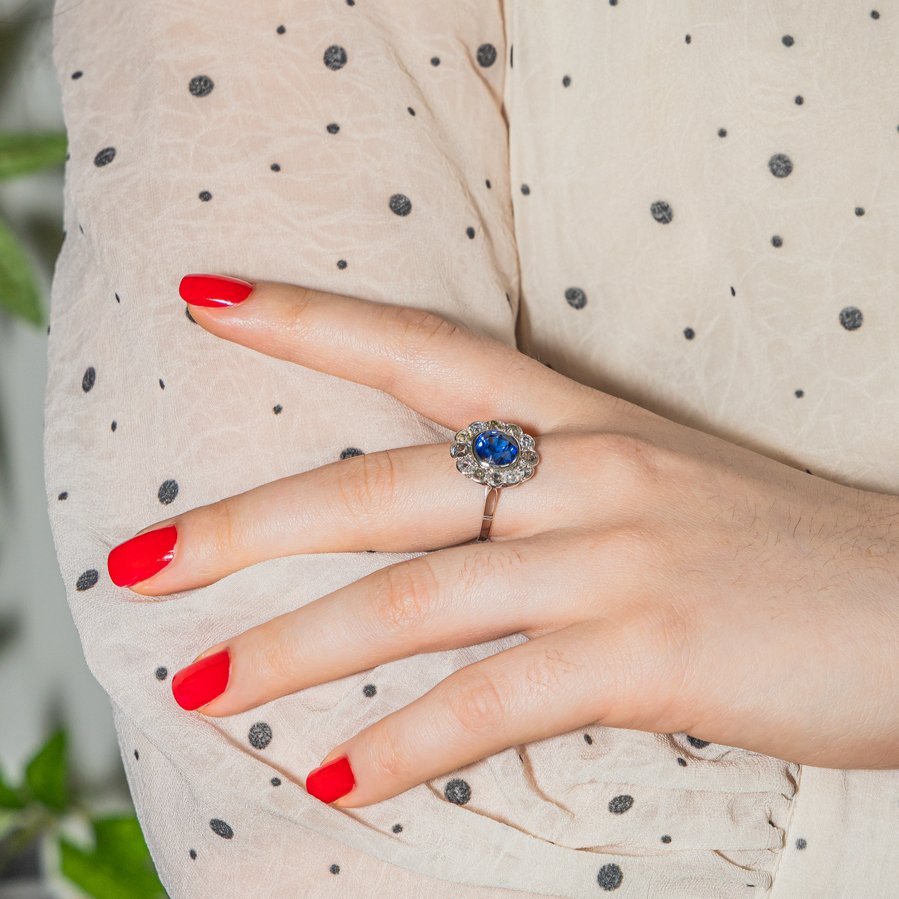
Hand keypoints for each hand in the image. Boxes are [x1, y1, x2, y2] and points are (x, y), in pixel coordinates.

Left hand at [107, 273, 898, 808]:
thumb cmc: (782, 552)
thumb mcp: (658, 491)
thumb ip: (553, 505)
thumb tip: (450, 556)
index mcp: (584, 421)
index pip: (420, 348)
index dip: (310, 319)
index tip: (210, 302)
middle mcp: (584, 473)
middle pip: (378, 485)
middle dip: (247, 524)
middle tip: (138, 558)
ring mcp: (612, 561)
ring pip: (414, 599)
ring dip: (294, 651)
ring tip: (200, 689)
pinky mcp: (646, 654)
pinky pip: (490, 700)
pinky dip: (403, 746)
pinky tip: (331, 779)